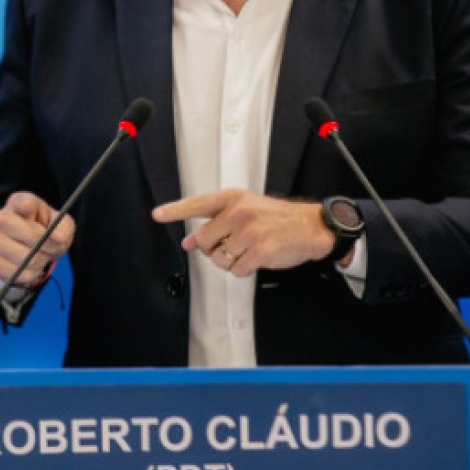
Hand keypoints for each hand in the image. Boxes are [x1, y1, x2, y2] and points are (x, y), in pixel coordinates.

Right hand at [0, 191, 74, 289]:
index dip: (30, 208)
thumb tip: (57, 238)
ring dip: (42, 261)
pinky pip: (21, 274)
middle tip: (54, 247)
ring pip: (27, 259)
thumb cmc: (46, 229)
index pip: (25, 204)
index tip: (38, 215)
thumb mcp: (61, 223)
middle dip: (49, 246)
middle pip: (31, 236)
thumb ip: (63, 228)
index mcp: (17, 202)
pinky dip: (32, 274)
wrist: (30, 248)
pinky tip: (30, 266)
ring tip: (41, 255)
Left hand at [152, 190, 332, 277]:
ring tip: (248, 249)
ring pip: (219, 259)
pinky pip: (236, 270)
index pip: (197, 204)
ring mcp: (249, 232)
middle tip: (234, 244)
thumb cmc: (277, 218)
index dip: (175, 211)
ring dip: (230, 261)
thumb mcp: (245, 210)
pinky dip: (244, 269)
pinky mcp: (260, 251)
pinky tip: (257, 258)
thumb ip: (216, 223)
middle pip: (204, 241)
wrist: (312, 226)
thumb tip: (188, 241)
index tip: (158, 215)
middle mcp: (239, 213)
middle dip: (214, 248)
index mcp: (233, 199)